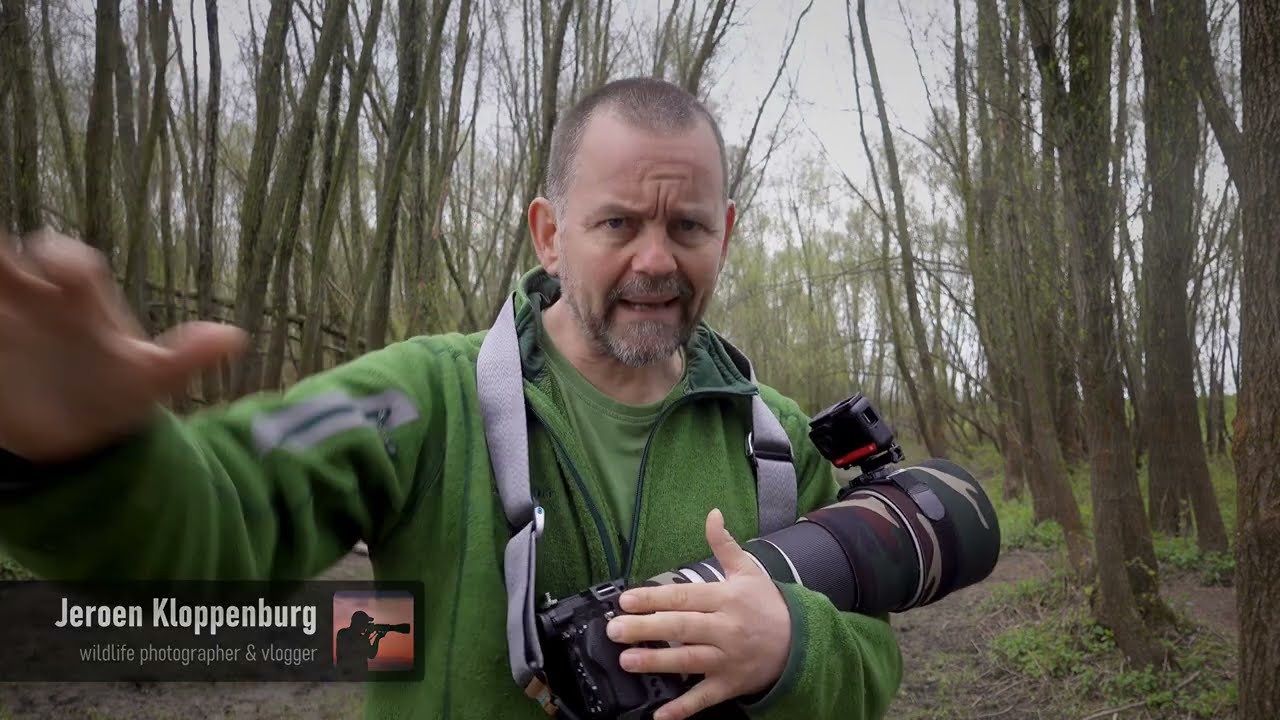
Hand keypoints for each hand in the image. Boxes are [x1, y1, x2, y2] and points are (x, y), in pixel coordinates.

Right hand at [0, 229, 245, 461]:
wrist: (78, 439)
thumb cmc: (115, 394)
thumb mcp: (151, 380)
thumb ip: (184, 358)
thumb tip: (235, 339)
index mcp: (81, 301)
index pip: (71, 263)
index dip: (64, 258)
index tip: (60, 273)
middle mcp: (36, 301)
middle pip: (11, 260)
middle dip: (4, 256)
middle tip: (1, 261)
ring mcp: (3, 323)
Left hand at [606, 508, 790, 719]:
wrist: (802, 642)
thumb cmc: (768, 605)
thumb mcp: (748, 571)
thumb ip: (724, 544)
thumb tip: (712, 514)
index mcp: (726, 599)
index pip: (684, 597)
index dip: (654, 598)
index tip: (626, 600)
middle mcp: (726, 629)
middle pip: (681, 628)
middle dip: (646, 629)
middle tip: (615, 630)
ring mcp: (728, 659)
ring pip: (688, 661)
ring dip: (657, 662)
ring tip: (627, 660)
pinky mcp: (730, 684)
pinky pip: (704, 697)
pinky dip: (682, 708)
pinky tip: (660, 714)